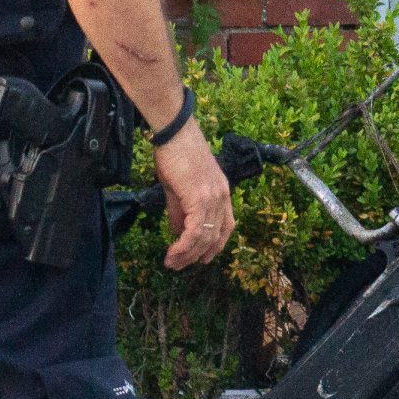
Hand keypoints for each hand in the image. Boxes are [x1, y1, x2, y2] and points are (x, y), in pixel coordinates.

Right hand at [153, 121, 234, 269]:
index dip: (215, 245)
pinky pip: (195, 232)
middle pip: (215, 236)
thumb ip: (180, 210)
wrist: (175, 133)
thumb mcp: (179, 187)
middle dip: (197, 255)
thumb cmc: (175, 154)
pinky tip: (173, 253)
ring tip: (172, 263)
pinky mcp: (201, 198)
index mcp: (221, 192)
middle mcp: (222, 196)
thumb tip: (177, 233)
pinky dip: (184, 246)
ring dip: (187, 255)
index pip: (225, 225)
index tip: (201, 258)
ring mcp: (214, 197)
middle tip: (179, 265)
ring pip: (205, 237)